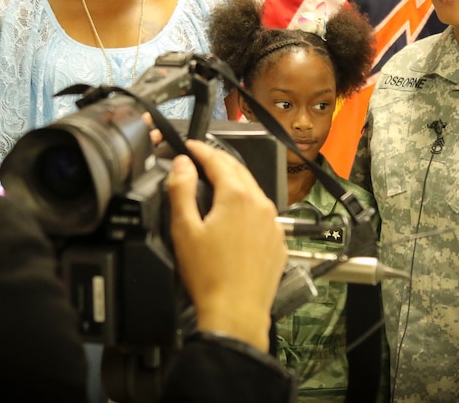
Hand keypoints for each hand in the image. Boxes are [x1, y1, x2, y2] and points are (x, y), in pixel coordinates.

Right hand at [167, 139, 285, 351]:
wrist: (236, 313)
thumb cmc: (209, 276)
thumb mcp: (184, 229)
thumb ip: (181, 190)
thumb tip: (183, 164)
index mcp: (237, 196)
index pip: (217, 160)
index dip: (200, 150)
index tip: (189, 146)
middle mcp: (260, 204)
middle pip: (238, 170)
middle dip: (218, 161)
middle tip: (200, 158)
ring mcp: (272, 223)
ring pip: (252, 190)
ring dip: (234, 182)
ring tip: (215, 182)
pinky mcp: (277, 241)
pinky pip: (263, 213)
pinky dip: (247, 205)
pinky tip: (235, 215)